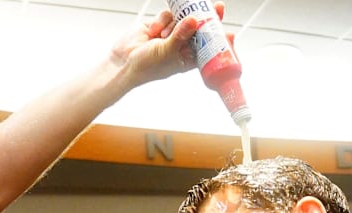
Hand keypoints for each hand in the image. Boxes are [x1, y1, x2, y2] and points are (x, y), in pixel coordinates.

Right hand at [109, 2, 226, 86]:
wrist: (123, 62)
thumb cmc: (146, 67)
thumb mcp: (167, 52)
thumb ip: (181, 35)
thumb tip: (194, 20)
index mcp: (188, 58)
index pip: (208, 47)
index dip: (218, 39)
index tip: (229, 33)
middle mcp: (182, 45)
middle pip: (199, 28)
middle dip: (206, 18)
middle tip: (217, 7)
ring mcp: (171, 33)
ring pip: (183, 18)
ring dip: (175, 23)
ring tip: (164, 35)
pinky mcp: (159, 24)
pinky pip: (167, 15)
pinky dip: (161, 21)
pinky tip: (154, 32)